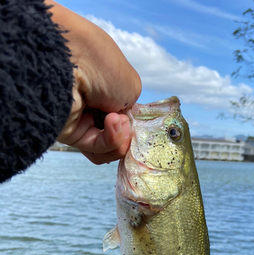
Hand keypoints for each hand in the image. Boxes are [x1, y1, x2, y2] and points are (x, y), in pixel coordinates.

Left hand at [47, 1, 140, 163]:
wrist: (72, 59)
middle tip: (127, 121)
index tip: (136, 120)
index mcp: (102, 88)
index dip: (131, 124)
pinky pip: (97, 148)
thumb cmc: (102, 64)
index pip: (121, 117)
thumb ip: (132, 111)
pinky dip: (111, 140)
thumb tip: (123, 125)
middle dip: (128, 134)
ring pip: (107, 147)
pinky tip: (112, 122)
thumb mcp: (131, 86)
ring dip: (120, 139)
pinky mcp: (70, 135)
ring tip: (118, 121)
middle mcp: (89, 105)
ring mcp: (79, 121)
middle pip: (116, 135)